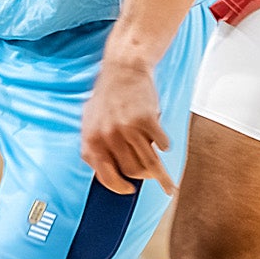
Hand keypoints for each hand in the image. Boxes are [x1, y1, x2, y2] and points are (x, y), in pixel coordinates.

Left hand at [82, 49, 175, 195]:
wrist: (123, 68)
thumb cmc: (108, 95)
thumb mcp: (91, 121)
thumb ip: (96, 146)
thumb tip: (107, 173)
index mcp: (91, 140)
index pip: (106, 176)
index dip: (119, 187)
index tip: (128, 190)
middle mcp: (108, 137)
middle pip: (130, 171)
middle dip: (142, 178)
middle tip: (149, 177)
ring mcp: (128, 129)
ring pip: (147, 164)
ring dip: (159, 175)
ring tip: (168, 182)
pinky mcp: (147, 120)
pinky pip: (161, 145)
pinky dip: (164, 147)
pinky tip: (164, 144)